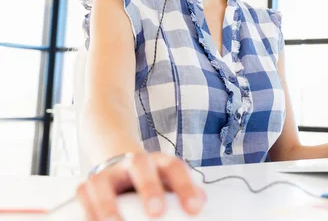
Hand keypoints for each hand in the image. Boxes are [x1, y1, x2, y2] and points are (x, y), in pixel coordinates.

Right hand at [76, 152, 205, 219]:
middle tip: (157, 212)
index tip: (195, 208)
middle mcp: (133, 162)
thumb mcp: (169, 180)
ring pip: (103, 181)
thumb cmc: (151, 177)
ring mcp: (109, 172)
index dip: (186, 186)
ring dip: (108, 205)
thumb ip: (182, 190)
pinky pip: (83, 195)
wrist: (119, 158)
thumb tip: (201, 204)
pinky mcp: (88, 184)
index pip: (175, 168)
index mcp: (159, 162)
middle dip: (149, 188)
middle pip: (141, 166)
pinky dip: (88, 211)